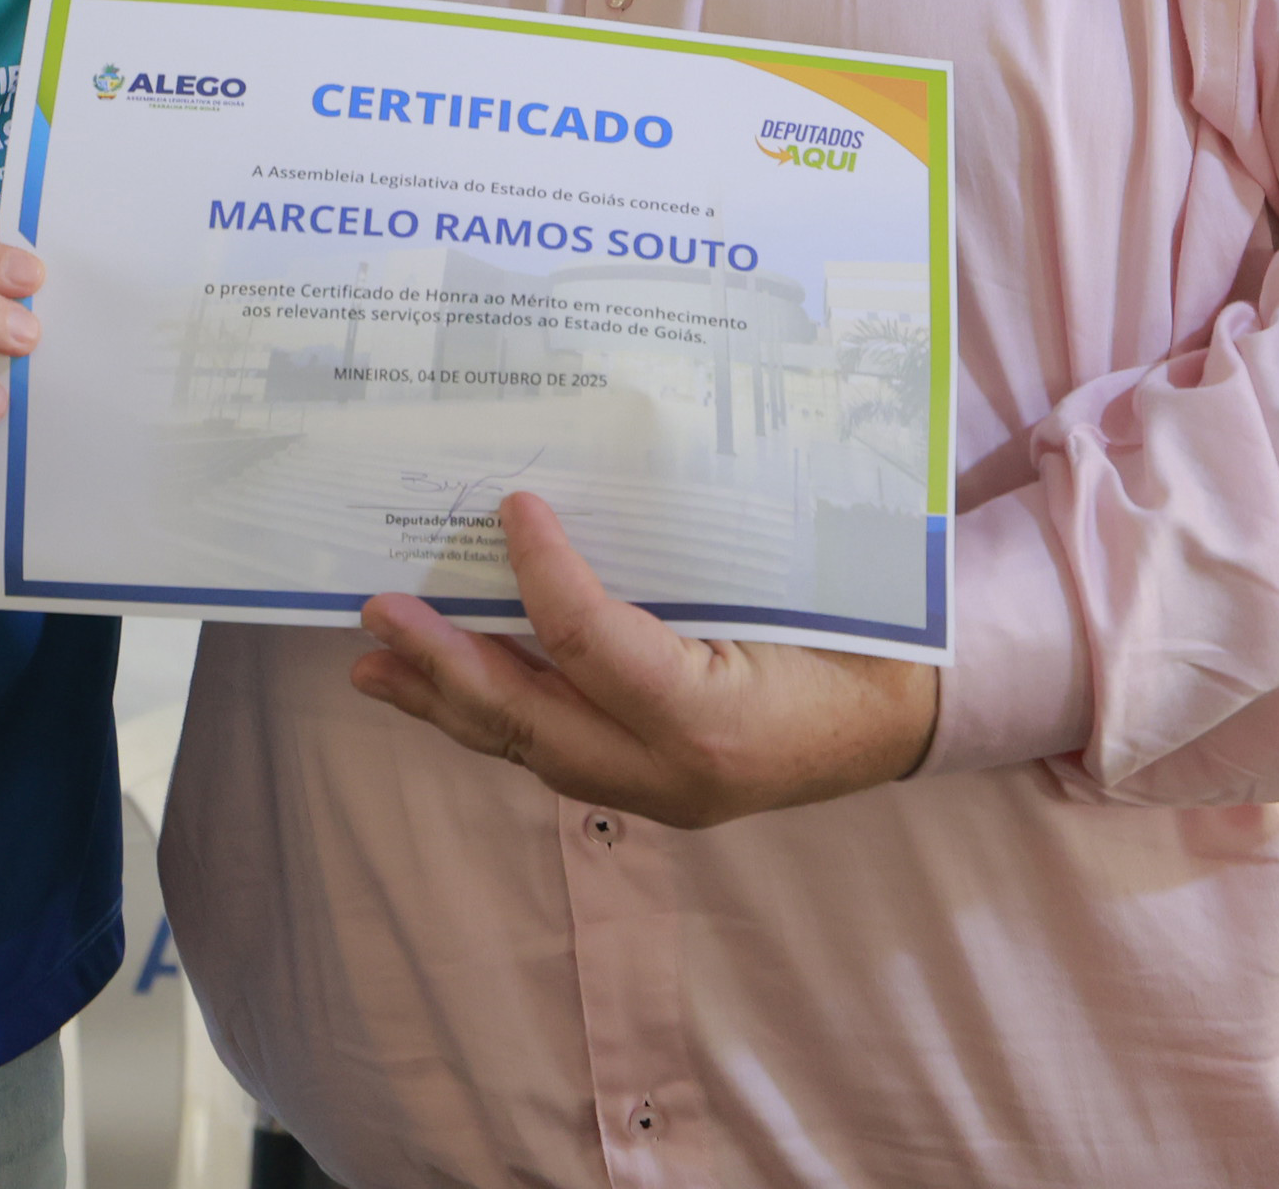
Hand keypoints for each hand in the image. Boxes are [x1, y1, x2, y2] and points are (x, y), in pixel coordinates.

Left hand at [351, 492, 938, 827]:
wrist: (906, 717)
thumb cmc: (859, 631)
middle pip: (529, 721)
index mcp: (715, 717)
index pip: (595, 645)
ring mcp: (657, 793)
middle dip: (443, 665)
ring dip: (446, 700)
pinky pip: (550, 752)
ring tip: (372, 666)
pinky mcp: (646, 789)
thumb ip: (697, 553)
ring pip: (525, 748)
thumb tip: (585, 486)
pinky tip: (446, 686)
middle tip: (377, 613)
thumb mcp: (793, 583)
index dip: (543, 573)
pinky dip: (491, 716)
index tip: (513, 503)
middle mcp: (674, 773)